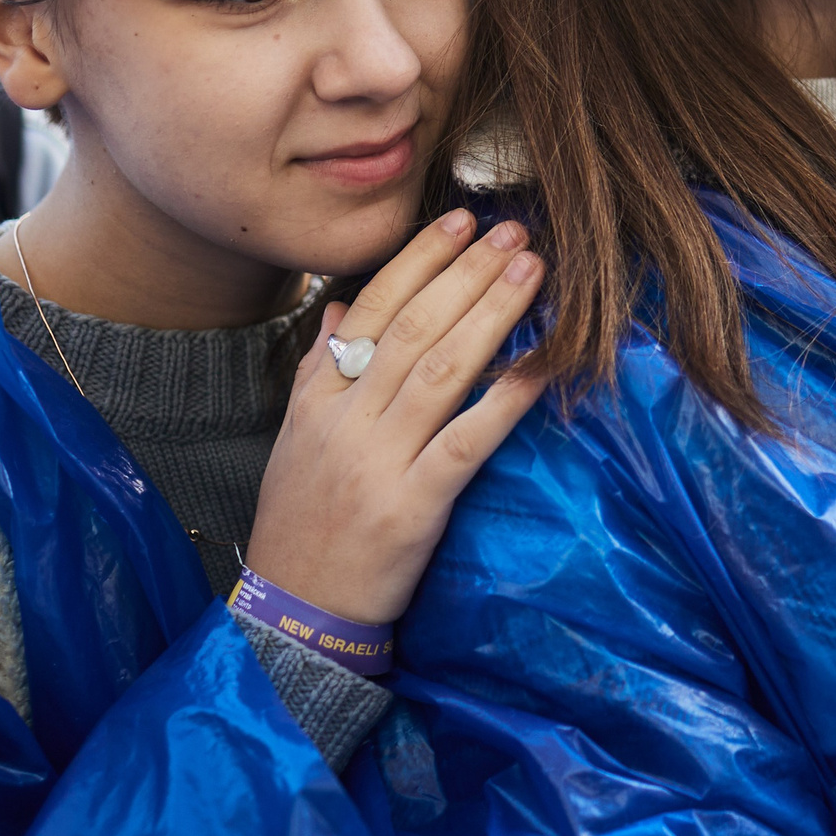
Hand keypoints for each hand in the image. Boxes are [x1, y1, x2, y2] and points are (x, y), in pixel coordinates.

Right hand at [245, 209, 546, 623]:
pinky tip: (541, 365)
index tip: (460, 221)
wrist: (294, 614)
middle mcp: (346, 421)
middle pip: (413, 327)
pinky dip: (506, 399)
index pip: (370, 310)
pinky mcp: (413, 506)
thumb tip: (337, 309)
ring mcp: (379, 462)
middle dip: (467, 271)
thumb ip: (318, 370)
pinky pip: (467, 441)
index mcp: (317, 399)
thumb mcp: (296, 440)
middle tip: (513, 231)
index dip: (420, 260)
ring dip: (492, 312)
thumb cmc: (302, 524)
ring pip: (441, 370)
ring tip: (532, 269)